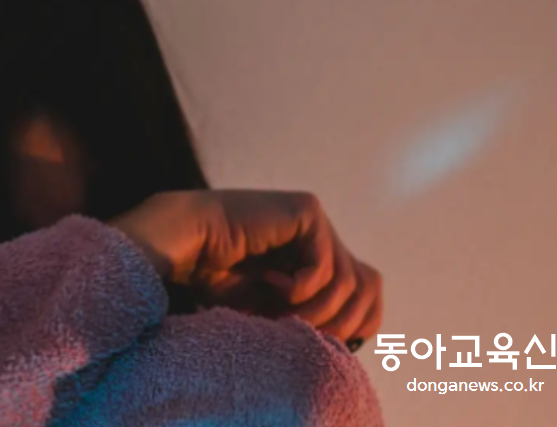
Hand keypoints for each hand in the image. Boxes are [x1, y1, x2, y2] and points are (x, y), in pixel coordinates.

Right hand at [111, 190, 381, 345]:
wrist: (186, 245)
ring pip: (350, 282)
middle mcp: (324, 237)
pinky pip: (324, 266)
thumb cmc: (220, 280)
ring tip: (280, 316)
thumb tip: (351, 345)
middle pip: (369, 287)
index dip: (358, 323)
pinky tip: (268, 282)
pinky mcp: (307, 212)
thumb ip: (310, 318)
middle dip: (341, 322)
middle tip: (302, 335)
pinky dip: (299, 288)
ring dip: (316, 311)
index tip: (323, 343)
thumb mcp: (274, 311)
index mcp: (320, 257)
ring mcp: (318, 222)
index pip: (370, 292)